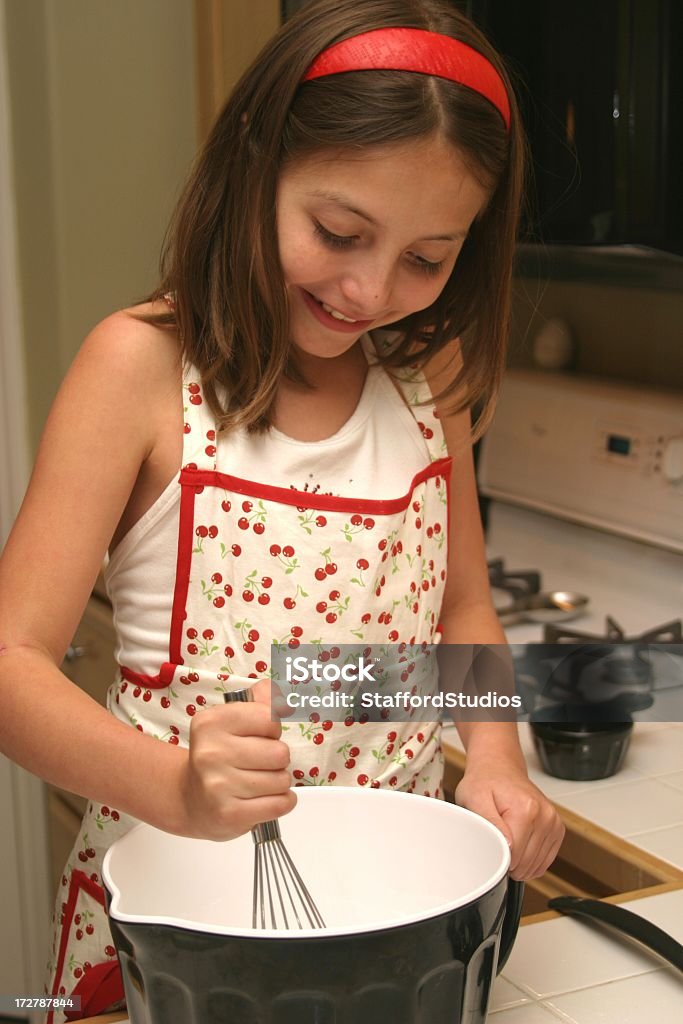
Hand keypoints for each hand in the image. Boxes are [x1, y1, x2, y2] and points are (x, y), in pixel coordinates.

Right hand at [179, 678, 295, 839]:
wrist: (191, 799)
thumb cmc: (221, 754)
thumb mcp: (233, 718)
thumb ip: (262, 698)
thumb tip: (284, 697)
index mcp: (211, 722)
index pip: (270, 719)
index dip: (272, 729)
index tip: (258, 736)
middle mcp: (211, 752)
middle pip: (280, 753)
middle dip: (277, 759)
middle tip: (259, 763)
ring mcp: (218, 786)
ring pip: (282, 780)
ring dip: (278, 782)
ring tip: (258, 782)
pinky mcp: (229, 814)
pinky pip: (280, 804)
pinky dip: (281, 802)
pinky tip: (264, 799)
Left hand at [455, 765, 564, 879]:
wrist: (498, 767)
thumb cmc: (485, 782)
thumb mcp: (475, 799)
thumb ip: (490, 823)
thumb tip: (509, 847)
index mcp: (526, 809)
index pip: (514, 856)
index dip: (497, 858)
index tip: (489, 845)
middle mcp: (544, 815)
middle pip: (526, 863)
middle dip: (508, 860)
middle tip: (495, 838)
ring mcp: (553, 821)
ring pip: (536, 864)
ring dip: (520, 861)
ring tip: (507, 838)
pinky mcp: (557, 828)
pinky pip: (546, 860)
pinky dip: (531, 861)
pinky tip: (519, 847)